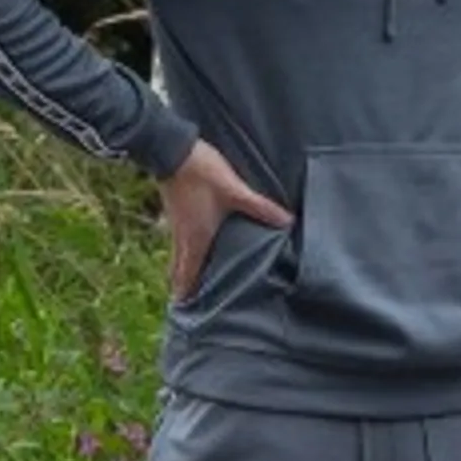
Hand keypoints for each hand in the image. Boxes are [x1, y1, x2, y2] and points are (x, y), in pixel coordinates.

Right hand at [157, 138, 291, 300]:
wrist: (172, 149)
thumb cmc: (201, 174)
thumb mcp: (235, 191)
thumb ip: (260, 208)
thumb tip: (288, 222)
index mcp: (196, 238)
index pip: (186, 274)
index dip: (186, 294)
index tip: (186, 312)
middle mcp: (183, 236)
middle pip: (179, 269)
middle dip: (184, 287)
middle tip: (191, 305)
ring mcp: (177, 224)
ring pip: (179, 255)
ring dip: (185, 269)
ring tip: (195, 282)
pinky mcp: (178, 212)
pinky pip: (182, 240)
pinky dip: (187, 252)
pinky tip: (200, 248)